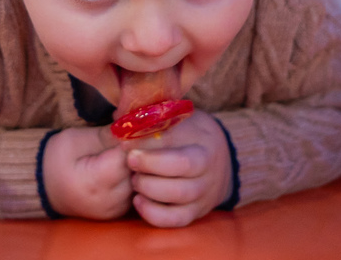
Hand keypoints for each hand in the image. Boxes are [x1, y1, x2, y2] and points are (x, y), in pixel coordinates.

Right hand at [42, 126, 132, 219]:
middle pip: (139, 172)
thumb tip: (134, 125)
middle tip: (132, 136)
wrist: (44, 185)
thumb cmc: (58, 158)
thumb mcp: (77, 139)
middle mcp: (108, 202)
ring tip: (125, 151)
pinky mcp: (118, 213)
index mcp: (95, 182)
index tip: (131, 128)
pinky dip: (134, 177)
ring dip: (138, 166)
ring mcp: (115, 210)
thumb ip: (107, 135)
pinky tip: (124, 165)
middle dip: (138, 153)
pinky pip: (136, 192)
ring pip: (141, 183)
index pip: (129, 159)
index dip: (133, 141)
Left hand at [125, 109, 232, 227]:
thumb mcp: (178, 120)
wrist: (217, 160)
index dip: (146, 142)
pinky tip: (138, 200)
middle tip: (130, 160)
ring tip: (134, 179)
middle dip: (148, 166)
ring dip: (149, 188)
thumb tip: (124, 122)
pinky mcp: (194, 213)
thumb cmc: (189, 134)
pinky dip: (153, 213)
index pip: (176, 143)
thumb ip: (155, 120)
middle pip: (180, 170)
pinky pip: (175, 219)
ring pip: (177, 196)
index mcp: (203, 144)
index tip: (125, 140)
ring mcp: (203, 194)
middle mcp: (208, 171)